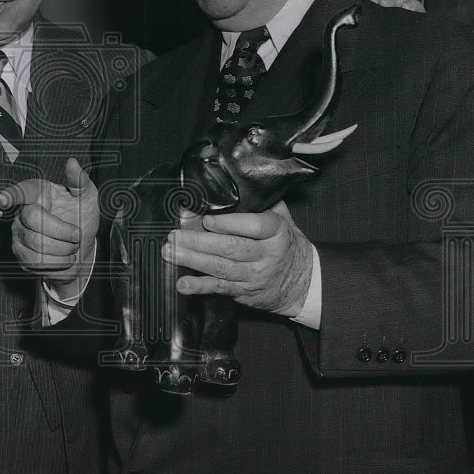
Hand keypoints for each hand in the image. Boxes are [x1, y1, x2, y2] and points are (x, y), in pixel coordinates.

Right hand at [0, 158, 98, 291]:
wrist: (82, 248)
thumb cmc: (82, 218)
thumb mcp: (87, 197)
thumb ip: (79, 181)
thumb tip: (72, 163)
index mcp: (38, 193)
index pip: (21, 192)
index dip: (11, 196)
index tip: (4, 200)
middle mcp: (23, 211)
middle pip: (33, 219)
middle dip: (62, 231)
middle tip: (77, 234)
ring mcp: (19, 234)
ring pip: (35, 243)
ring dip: (62, 249)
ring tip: (72, 246)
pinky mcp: (21, 255)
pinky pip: (36, 261)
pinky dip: (57, 262)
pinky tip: (64, 258)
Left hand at [163, 200, 313, 316]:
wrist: (303, 282)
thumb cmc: (287, 245)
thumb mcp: (285, 220)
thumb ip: (264, 203)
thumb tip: (241, 181)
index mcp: (277, 233)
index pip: (255, 227)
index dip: (230, 223)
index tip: (208, 219)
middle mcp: (265, 256)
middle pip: (231, 248)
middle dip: (200, 241)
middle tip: (176, 234)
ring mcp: (253, 275)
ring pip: (221, 267)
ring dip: (192, 260)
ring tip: (170, 251)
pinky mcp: (242, 291)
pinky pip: (218, 288)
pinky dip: (198, 286)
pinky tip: (182, 284)